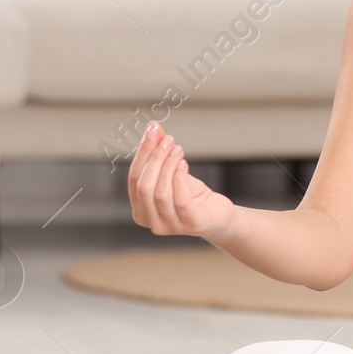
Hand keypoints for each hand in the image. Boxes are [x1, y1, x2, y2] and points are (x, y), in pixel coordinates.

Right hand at [128, 122, 237, 239]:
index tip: (153, 131)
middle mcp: (151, 222)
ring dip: (168, 166)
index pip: (134, 179)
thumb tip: (153, 126)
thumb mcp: (173, 173)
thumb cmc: (192, 195)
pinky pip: (180, 200)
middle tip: (168, 139)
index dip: (142, 153)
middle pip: (144, 186)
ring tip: (178, 149)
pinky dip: (179, 179)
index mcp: (140, 211)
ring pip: (160, 193)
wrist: (219, 215)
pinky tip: (183, 163)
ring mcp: (170, 227)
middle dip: (155, 158)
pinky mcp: (191, 225)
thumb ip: (160, 152)